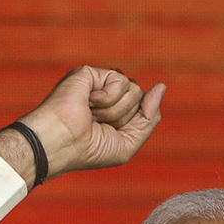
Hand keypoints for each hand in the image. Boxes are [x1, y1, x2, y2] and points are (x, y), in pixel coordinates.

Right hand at [0, 66, 165, 185]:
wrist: (61, 143)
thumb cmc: (89, 150)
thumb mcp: (128, 143)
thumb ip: (149, 118)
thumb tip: (162, 87)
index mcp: (115, 113)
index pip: (145, 108)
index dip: (137, 121)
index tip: (115, 131)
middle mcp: (108, 96)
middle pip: (141, 98)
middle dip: (124, 117)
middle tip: (99, 125)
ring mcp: (99, 84)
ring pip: (134, 88)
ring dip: (115, 110)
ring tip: (92, 115)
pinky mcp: (91, 73)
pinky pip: (120, 80)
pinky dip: (107, 98)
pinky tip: (88, 103)